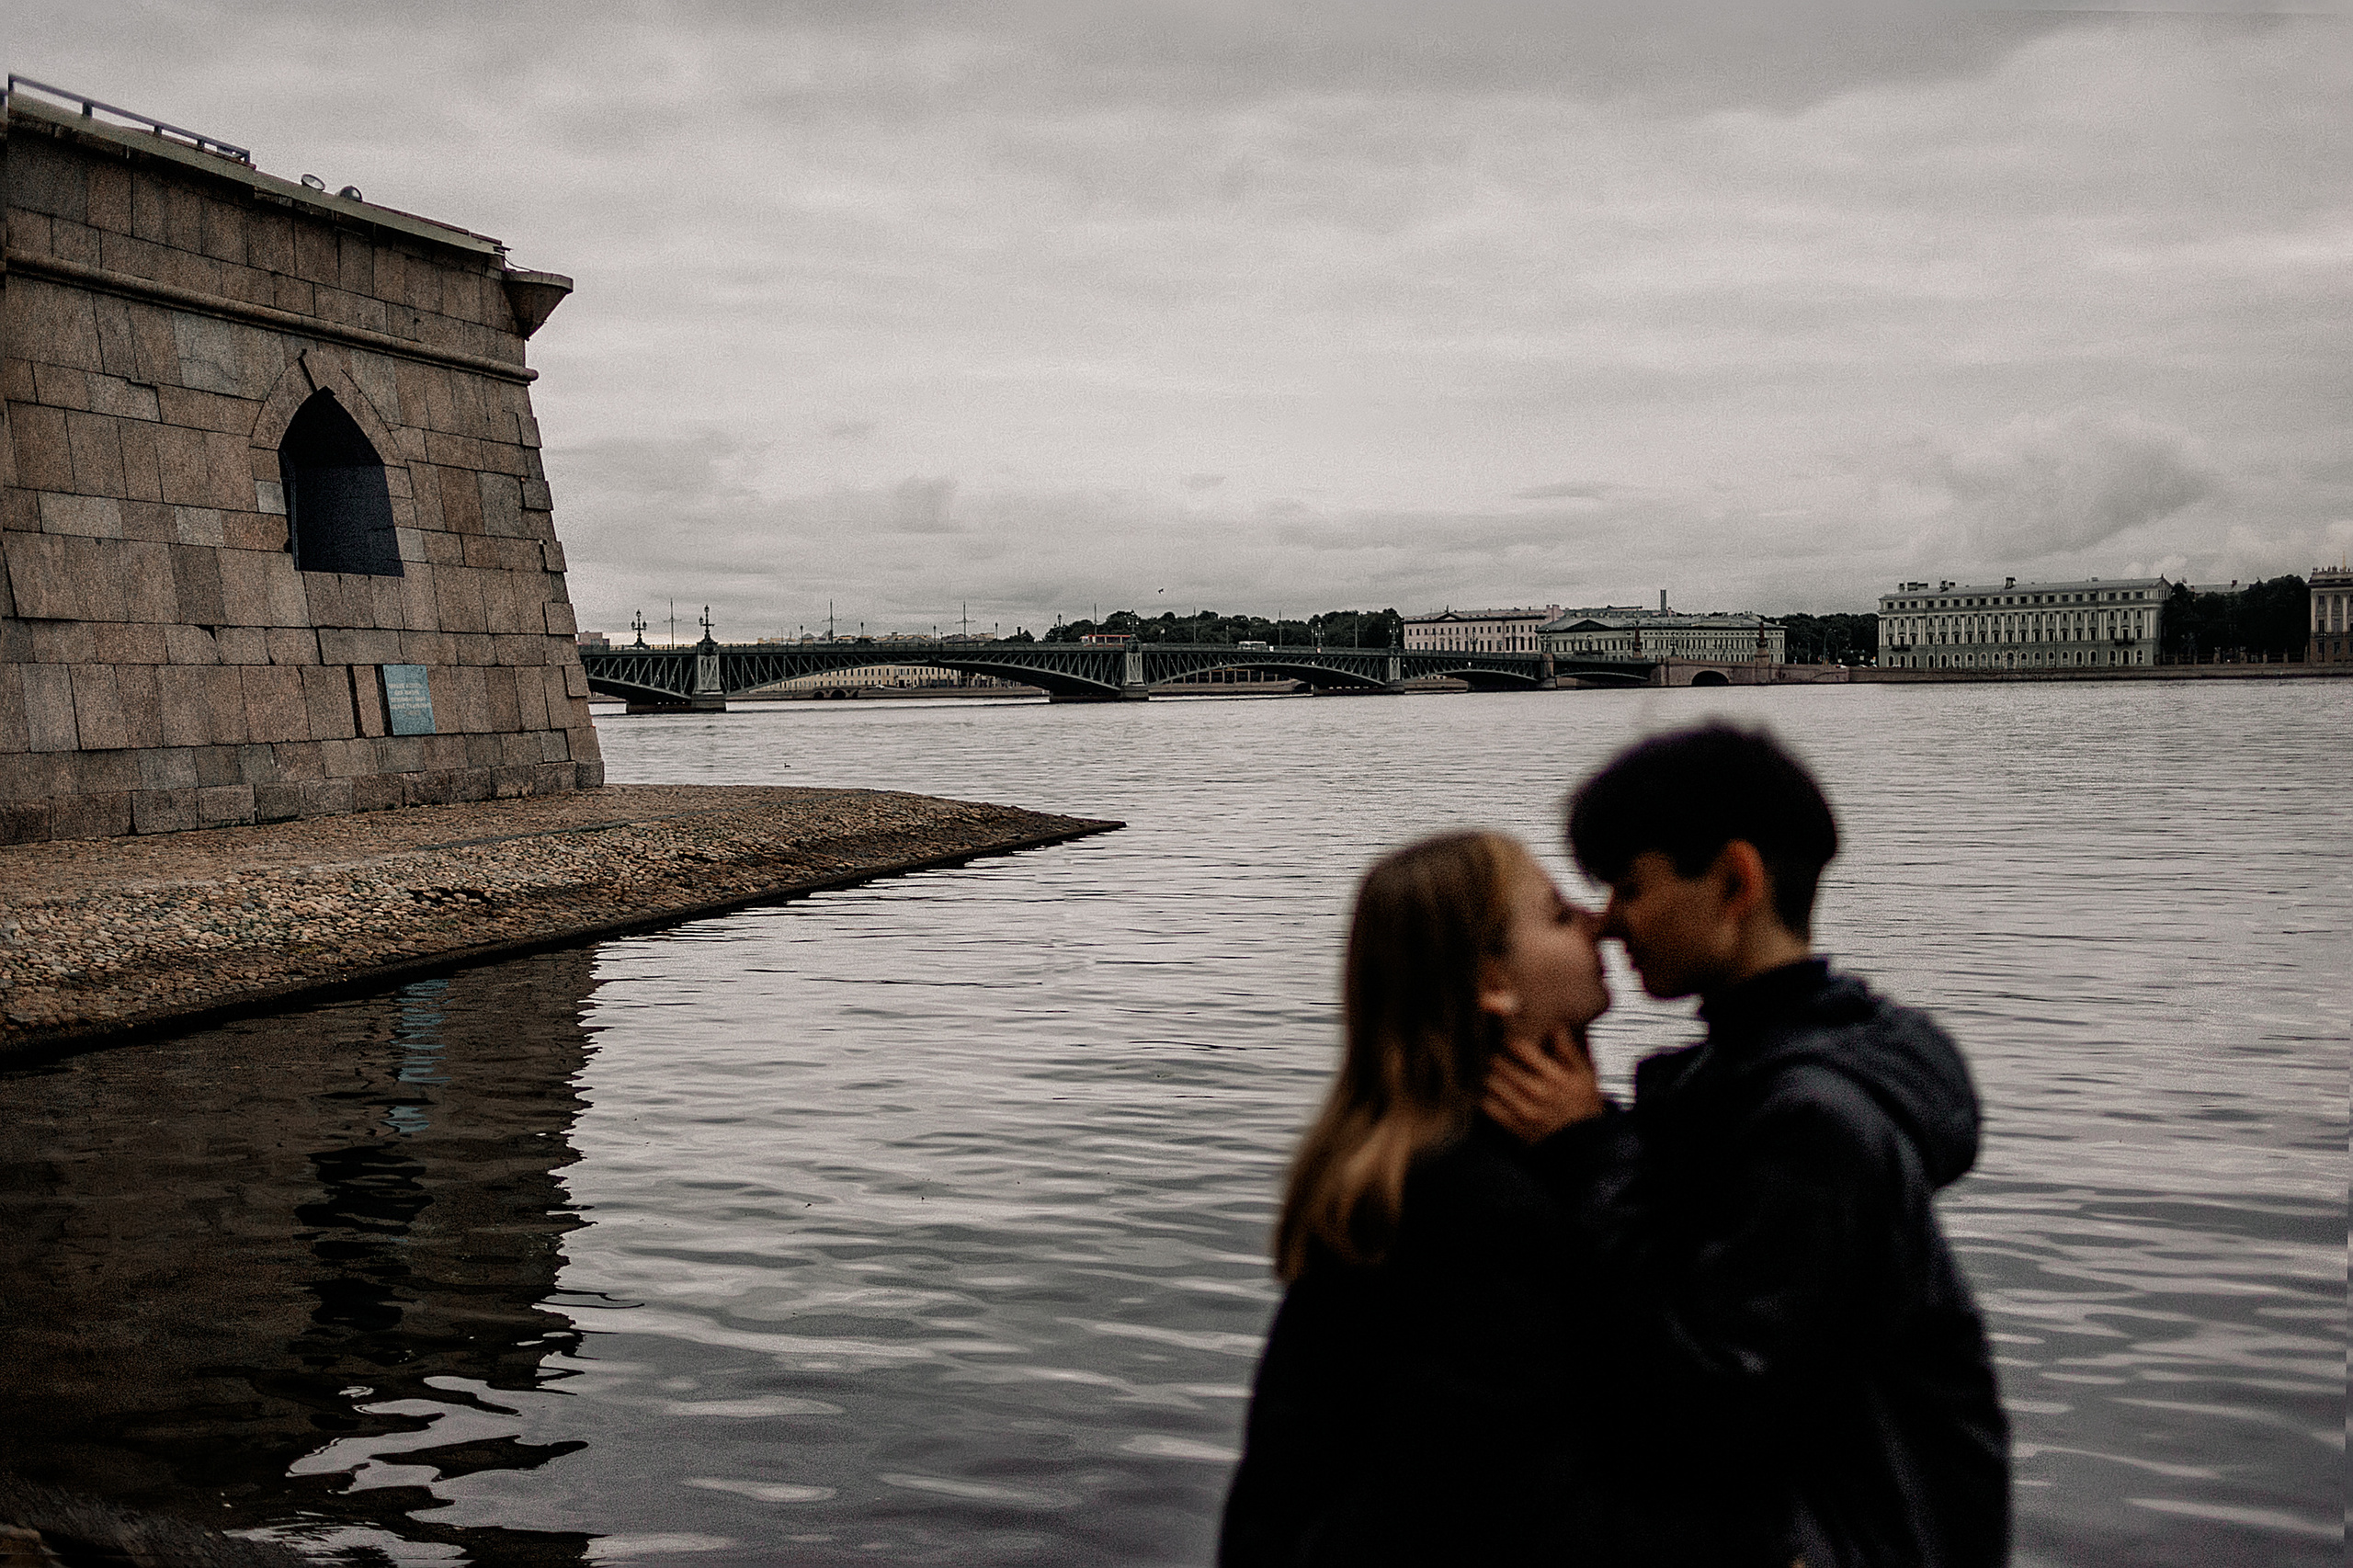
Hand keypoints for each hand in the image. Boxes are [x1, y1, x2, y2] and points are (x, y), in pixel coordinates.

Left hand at [1483, 1027, 1605, 1143]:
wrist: (1587, 1145)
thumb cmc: (1586, 1105)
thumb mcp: (1586, 1075)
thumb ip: (1569, 1050)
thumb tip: (1555, 1025)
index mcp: (1555, 1076)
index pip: (1519, 1046)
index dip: (1511, 1039)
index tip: (1511, 1040)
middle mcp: (1537, 1092)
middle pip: (1499, 1062)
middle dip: (1497, 1055)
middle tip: (1498, 1054)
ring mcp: (1524, 1111)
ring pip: (1491, 1082)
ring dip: (1491, 1075)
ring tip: (1495, 1072)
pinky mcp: (1515, 1127)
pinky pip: (1489, 1105)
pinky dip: (1487, 1096)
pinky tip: (1495, 1092)